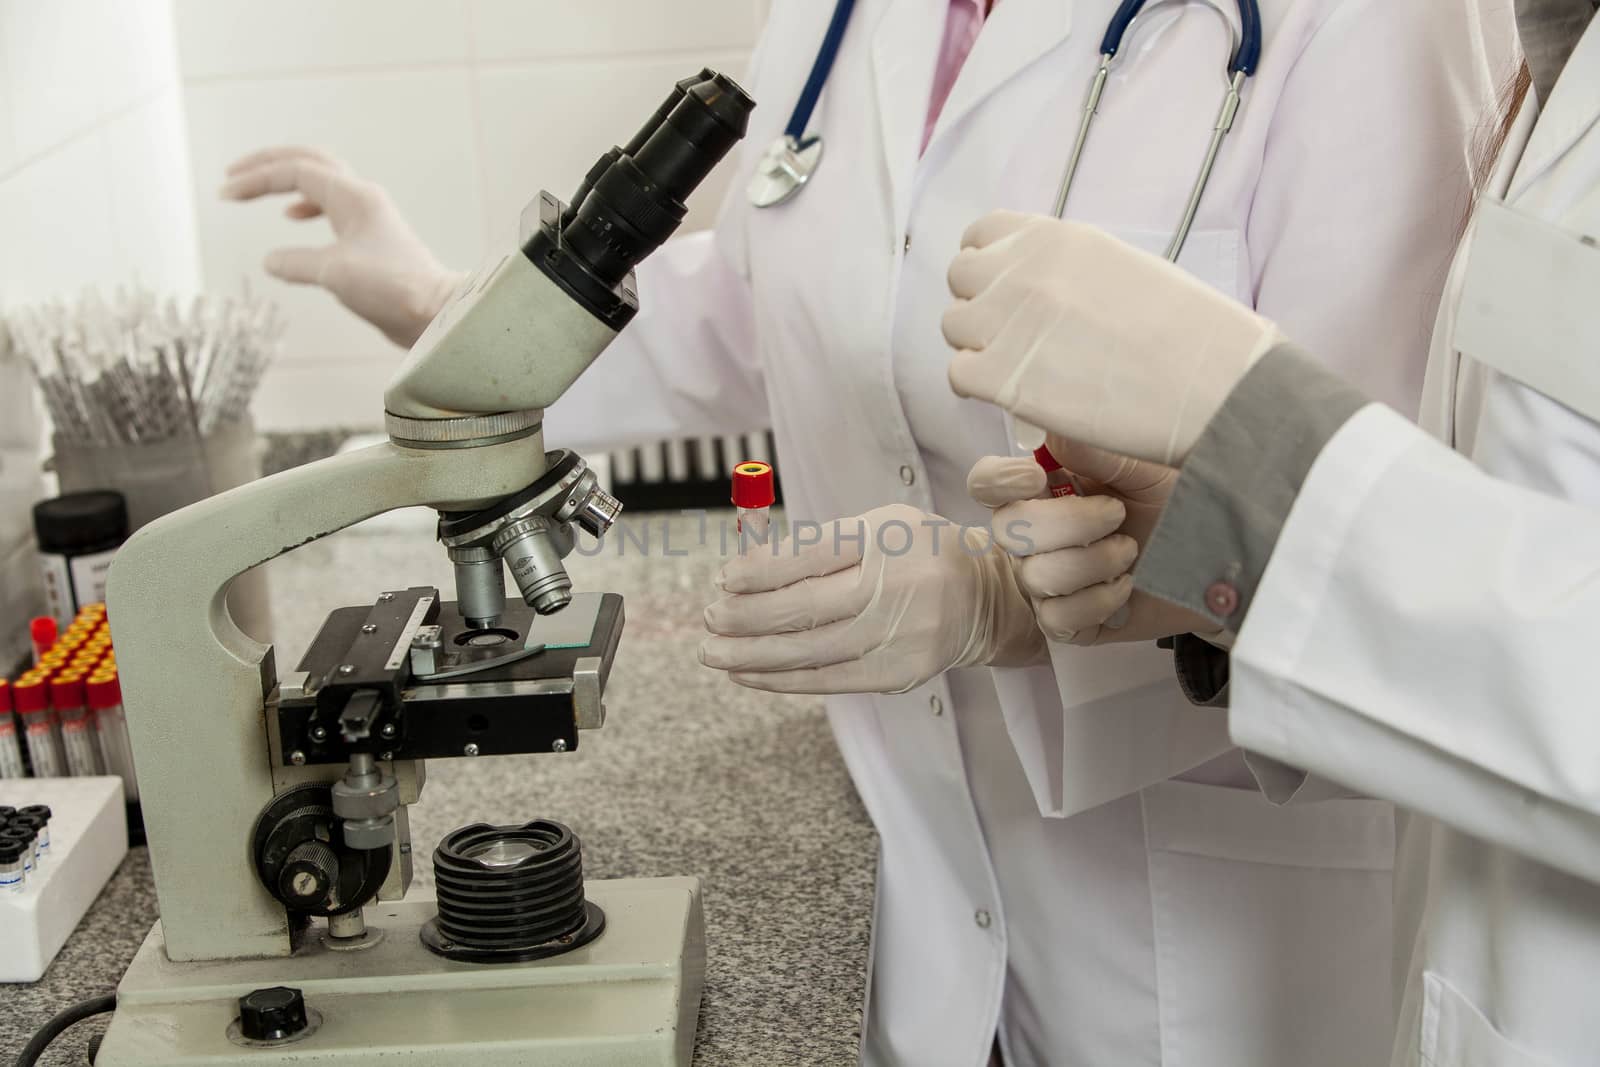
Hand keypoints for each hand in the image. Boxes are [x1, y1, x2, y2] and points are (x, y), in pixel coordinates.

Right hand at [221, 146, 460, 347]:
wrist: (436, 313)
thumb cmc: (393, 290)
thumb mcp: (333, 274)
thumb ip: (296, 263)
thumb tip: (270, 262)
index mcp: (353, 197)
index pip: (295, 171)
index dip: (256, 179)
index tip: (226, 194)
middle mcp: (362, 199)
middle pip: (309, 162)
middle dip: (269, 164)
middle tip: (234, 172)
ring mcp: (369, 218)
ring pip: (321, 183)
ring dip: (287, 182)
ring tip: (256, 190)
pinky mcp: (371, 240)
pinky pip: (332, 208)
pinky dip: (307, 207)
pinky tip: (292, 219)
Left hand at [700, 504, 1045, 694]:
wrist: (986, 599)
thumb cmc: (918, 555)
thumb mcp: (877, 527)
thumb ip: (817, 544)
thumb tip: (746, 569)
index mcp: (888, 537)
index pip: (812, 554)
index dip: (761, 570)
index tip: (724, 579)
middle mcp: (898, 586)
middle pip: (805, 606)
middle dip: (746, 616)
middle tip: (709, 617)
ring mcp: (900, 634)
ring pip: (809, 650)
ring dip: (751, 653)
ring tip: (713, 651)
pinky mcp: (898, 673)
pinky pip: (826, 679)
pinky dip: (780, 678)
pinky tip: (747, 672)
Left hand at [943, 211, 1281, 466]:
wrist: (1213, 386)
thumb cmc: (1189, 335)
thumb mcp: (1123, 269)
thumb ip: (1068, 270)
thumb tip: (1040, 289)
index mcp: (1055, 238)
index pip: (982, 235)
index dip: (986, 266)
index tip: (1001, 292)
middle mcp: (1023, 271)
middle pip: (960, 278)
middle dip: (978, 306)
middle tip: (1011, 338)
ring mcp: (1008, 322)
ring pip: (954, 327)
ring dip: (978, 347)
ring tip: (1019, 369)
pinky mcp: (1003, 377)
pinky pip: (960, 375)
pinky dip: (979, 388)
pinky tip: (1015, 394)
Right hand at [969, 436, 1220, 644]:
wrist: (1223, 558)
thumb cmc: (1183, 502)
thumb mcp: (1146, 463)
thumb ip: (1097, 448)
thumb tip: (1050, 432)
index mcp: (1047, 487)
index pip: (988, 483)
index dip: (998, 480)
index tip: (1036, 475)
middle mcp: (1037, 535)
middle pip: (1006, 530)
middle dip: (1068, 523)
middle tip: (1117, 515)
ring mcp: (1049, 581)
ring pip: (1035, 576)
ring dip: (1093, 562)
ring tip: (1131, 552)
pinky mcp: (1069, 623)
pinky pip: (1057, 617)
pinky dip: (1099, 600)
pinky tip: (1127, 587)